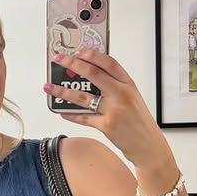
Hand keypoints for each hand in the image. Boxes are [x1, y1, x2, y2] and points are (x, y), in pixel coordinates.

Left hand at [44, 49, 170, 176]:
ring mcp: (113, 110)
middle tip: (59, 60)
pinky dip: (70, 114)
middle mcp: (121, 94)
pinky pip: (83, 117)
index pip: (109, 63)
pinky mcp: (106, 125)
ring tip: (49, 87)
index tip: (78, 51)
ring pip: (82, 97)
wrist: (147, 145)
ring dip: (62, 91)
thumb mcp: (132, 98)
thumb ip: (115, 86)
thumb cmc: (138, 121)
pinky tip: (60, 110)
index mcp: (128, 85)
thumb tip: (90, 75)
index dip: (93, 55)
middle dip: (72, 64)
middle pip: (93, 74)